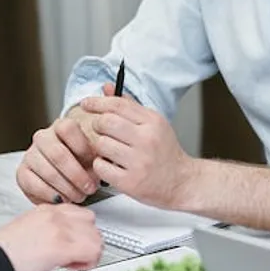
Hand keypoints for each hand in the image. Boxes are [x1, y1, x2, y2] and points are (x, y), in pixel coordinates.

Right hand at [0, 203, 102, 270]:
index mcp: (47, 210)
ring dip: (88, 254)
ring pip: (96, 238)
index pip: (80, 214)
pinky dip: (87, 263)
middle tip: (72, 256)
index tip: (73, 245)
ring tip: (69, 262)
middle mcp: (56, 215)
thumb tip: (68, 242)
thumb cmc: (6, 252)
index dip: (80, 233)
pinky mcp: (63, 246)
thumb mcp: (30, 230)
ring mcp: (61, 228)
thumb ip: (51, 230)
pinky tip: (70, 266)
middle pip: (92, 224)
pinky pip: (93, 252)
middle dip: (86, 242)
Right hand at [15, 83, 119, 204]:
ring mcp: (31, 155)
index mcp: (61, 126)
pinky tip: (63, 199)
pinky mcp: (22, 173)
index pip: (68, 128)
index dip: (82, 147)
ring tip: (80, 196)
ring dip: (67, 187)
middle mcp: (43, 138)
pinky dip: (51, 195)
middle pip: (57, 153)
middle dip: (77, 174)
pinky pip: (34, 185)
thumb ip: (106, 117)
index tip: (94, 162)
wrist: (70, 177)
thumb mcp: (99, 143)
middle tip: (90, 188)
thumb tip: (108, 86)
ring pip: (47, 171)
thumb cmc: (86, 160)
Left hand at [77, 94, 193, 209]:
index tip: (86, 103)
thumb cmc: (165, 152)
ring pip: (101, 144)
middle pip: (106, 122)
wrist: (182, 182)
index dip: (97, 102)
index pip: (118, 104)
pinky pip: (101, 167)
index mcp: (153, 122)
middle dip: (98, 125)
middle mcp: (147, 140)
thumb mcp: (153, 124)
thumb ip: (129, 106)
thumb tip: (107, 88)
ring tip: (110, 151)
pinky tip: (111, 166)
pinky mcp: (131, 182)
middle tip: (102, 131)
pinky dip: (101, 166)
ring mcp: (139, 162)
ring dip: (100, 147)